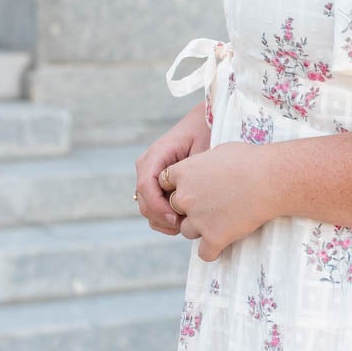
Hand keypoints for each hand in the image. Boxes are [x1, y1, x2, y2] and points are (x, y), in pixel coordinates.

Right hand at [136, 103, 210, 234]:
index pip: (146, 185)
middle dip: (163, 218)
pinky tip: (184, 222)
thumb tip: (187, 198)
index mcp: (156, 154)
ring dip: (164, 222)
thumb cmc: (206, 134)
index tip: (177, 219)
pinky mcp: (156, 186)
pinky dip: (166, 219)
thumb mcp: (203, 149)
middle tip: (187, 227)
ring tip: (187, 225)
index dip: (158, 206)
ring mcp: (150, 177)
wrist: (205, 124)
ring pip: (147, 209)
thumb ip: (193, 173)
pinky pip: (154, 208)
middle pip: (144, 202)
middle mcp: (147, 166)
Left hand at [159, 142, 272, 261]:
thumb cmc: (251, 160)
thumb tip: (202, 165)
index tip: (196, 187)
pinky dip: (212, 250)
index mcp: (184, 172)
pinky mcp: (214, 237)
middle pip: (175, 208)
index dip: (181, 186)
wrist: (271, 179)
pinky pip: (204, 253)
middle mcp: (185, 197)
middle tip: (212, 204)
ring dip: (201, 228)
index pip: (166, 183)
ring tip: (222, 221)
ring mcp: (198, 219)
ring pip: (187, 231)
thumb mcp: (220, 151)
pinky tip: (222, 243)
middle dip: (190, 208)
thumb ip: (203, 162)